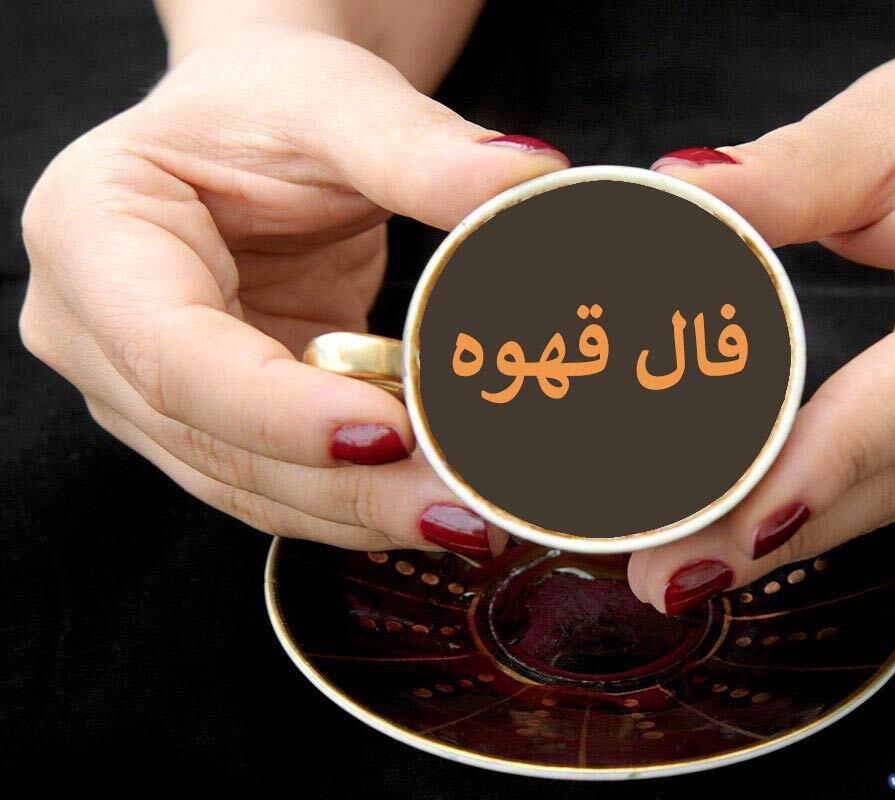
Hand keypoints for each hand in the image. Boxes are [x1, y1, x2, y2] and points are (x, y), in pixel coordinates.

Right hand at [19, 23, 568, 557]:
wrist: (257, 127)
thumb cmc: (269, 103)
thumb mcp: (334, 100)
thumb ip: (418, 146)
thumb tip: (526, 183)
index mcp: (94, 235)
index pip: (175, 354)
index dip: (279, 412)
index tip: (388, 434)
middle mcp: (99, 333)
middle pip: (218, 443)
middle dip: (347, 489)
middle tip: (464, 510)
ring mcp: (150, 391)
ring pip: (252, 486)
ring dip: (363, 512)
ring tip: (470, 517)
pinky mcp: (215, 421)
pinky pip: (283, 482)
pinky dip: (361, 498)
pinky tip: (437, 503)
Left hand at [629, 17, 894, 612]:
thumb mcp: (880, 120)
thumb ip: (783, 170)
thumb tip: (675, 197)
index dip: (839, 454)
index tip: (742, 523)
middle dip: (796, 525)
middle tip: (675, 572)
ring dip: (812, 532)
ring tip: (697, 565)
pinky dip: (846, 504)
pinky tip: (766, 531)